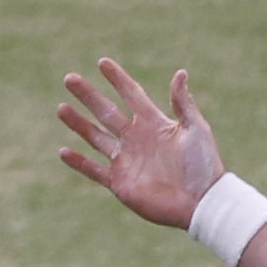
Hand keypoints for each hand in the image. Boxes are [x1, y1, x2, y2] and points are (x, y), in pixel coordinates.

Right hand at [57, 59, 225, 228]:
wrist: (202, 203)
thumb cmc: (204, 166)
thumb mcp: (196, 130)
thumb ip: (183, 103)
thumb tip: (180, 73)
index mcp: (154, 123)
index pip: (131, 95)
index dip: (117, 79)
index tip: (102, 63)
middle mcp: (136, 139)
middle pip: (106, 112)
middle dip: (88, 96)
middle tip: (70, 78)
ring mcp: (127, 161)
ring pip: (95, 137)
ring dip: (78, 123)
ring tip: (61, 108)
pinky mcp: (121, 183)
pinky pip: (94, 170)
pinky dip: (79, 162)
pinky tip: (63, 151)